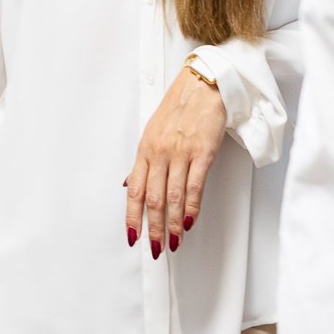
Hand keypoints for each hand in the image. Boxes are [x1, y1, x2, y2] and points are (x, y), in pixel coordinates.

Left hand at [125, 63, 227, 256]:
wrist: (202, 86)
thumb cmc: (178, 108)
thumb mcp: (152, 133)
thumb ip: (143, 162)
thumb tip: (131, 185)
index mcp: (145, 149)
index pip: (135, 190)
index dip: (133, 216)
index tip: (133, 236)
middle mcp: (159, 152)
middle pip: (154, 198)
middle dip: (153, 227)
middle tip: (155, 247)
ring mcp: (181, 153)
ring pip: (173, 196)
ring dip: (173, 224)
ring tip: (173, 242)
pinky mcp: (202, 152)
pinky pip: (195, 185)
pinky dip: (191, 207)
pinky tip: (189, 221)